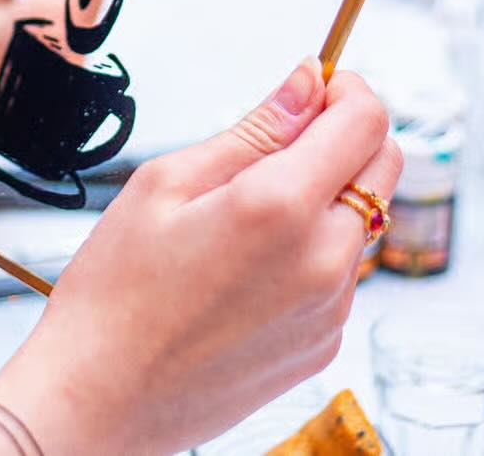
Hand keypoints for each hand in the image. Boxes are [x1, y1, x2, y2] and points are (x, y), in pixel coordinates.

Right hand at [0, 63, 400, 455]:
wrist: (99, 399)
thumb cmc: (115, 293)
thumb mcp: (167, 184)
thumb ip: (253, 130)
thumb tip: (307, 84)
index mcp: (281, 207)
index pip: (366, 122)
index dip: (347, 90)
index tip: (319, 85)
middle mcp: (323, 260)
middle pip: (384, 167)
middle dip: (349, 135)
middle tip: (286, 136)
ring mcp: (330, 309)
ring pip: (363, 221)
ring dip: (329, 197)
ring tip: (247, 214)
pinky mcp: (324, 344)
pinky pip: (342, 275)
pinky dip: (314, 252)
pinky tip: (249, 265)